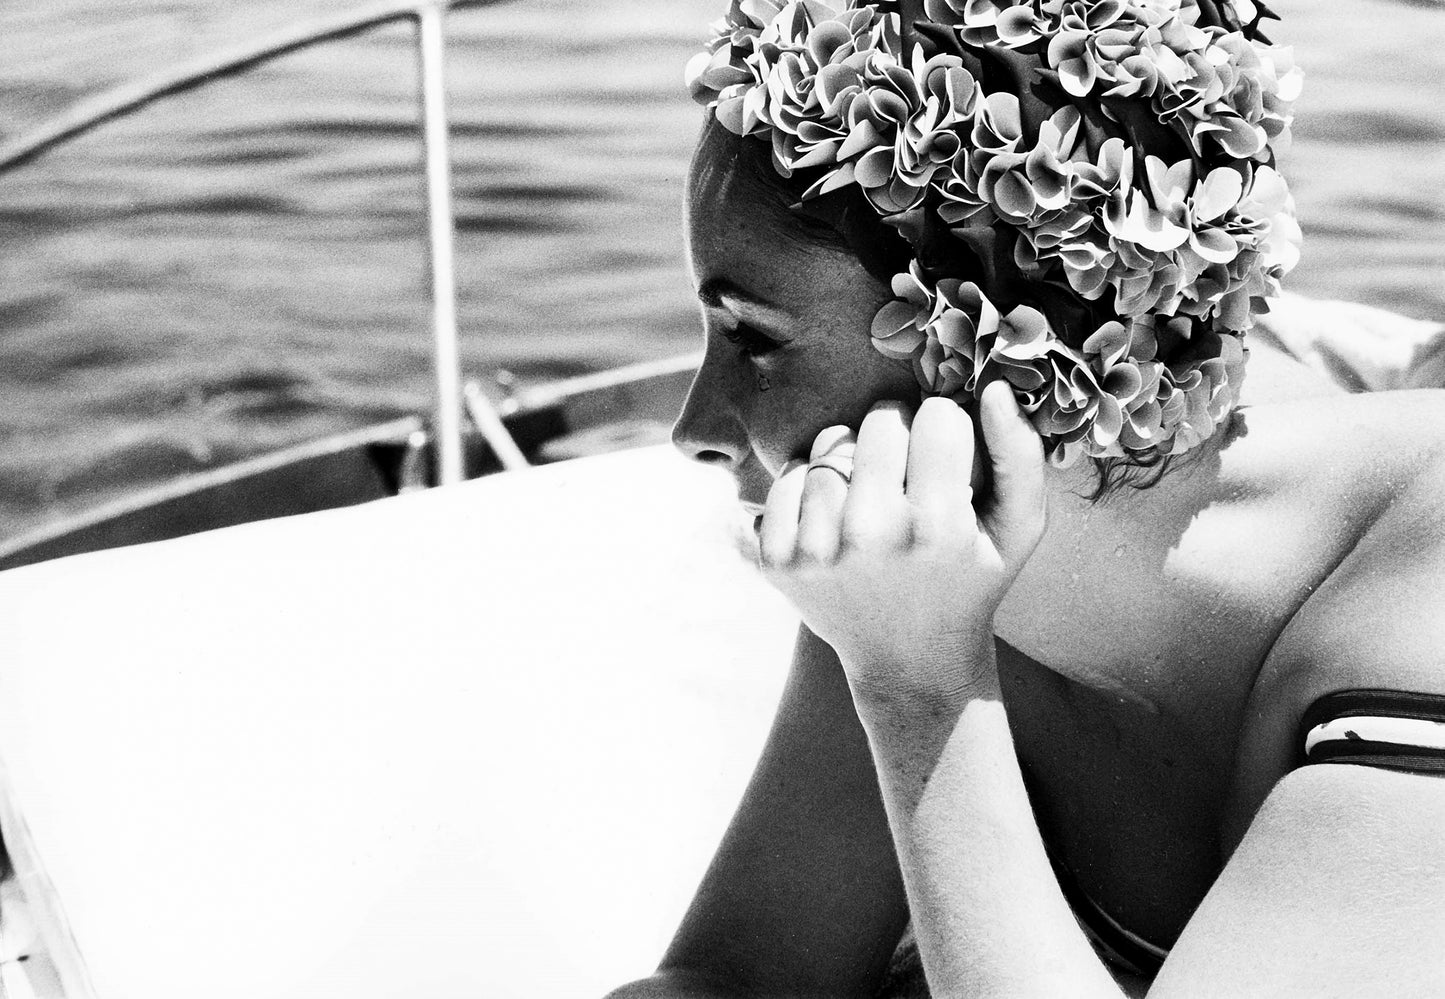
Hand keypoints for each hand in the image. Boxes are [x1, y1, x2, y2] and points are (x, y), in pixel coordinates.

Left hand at [758, 382, 1045, 705]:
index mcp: (937, 525)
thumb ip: (1021, 455)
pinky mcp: (778, 560)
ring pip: (829, 445)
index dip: (947, 432)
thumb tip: (991, 389)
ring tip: (871, 499)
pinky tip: (834, 516)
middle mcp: (872, 535)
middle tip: (907, 476)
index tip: (947, 463)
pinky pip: (787, 478)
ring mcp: (818, 549)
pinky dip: (808, 485)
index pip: (936, 416)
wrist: (909, 660)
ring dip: (851, 460)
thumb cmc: (970, 580)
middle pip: (879, 422)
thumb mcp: (1019, 530)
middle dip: (898, 436)